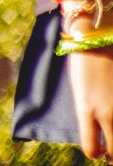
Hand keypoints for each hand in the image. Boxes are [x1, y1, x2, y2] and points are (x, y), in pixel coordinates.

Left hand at [65, 33, 112, 158]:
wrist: (97, 37)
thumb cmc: (84, 61)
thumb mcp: (80, 90)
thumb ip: (88, 113)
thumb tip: (100, 131)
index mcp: (85, 109)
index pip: (90, 147)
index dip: (93, 153)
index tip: (96, 151)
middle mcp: (106, 112)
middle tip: (112, 152)